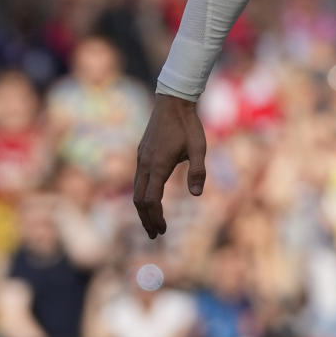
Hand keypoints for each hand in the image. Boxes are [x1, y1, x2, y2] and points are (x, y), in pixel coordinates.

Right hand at [133, 95, 206, 238]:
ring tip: (153, 223)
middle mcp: (145, 164)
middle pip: (139, 200)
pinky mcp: (142, 154)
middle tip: (155, 235)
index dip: (155, 217)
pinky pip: (138, 181)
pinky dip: (142, 196)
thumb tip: (197, 195)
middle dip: (146, 219)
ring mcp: (141, 159)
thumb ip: (198, 171)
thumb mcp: (199, 147)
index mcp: (158, 165)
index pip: (150, 200)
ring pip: (136, 190)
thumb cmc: (189, 124)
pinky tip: (152, 200)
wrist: (173, 101)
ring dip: (143, 209)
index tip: (162, 230)